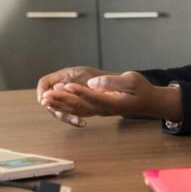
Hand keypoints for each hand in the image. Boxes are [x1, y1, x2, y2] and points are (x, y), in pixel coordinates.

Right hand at [37, 66, 103, 125]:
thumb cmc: (97, 76)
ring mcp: (67, 100)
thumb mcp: (84, 75)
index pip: (44, 83)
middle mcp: (62, 89)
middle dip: (52, 106)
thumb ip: (71, 81)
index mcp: (61, 76)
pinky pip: (70, 116)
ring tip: (75, 120)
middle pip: (49, 99)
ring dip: (65, 116)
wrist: (112, 85)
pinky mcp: (74, 109)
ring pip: (58, 110)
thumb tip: (56, 88)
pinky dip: (74, 120)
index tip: (44, 100)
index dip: (42, 91)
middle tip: (57, 112)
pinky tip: (82, 123)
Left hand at [38, 69, 179, 126]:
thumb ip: (113, 81)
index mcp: (113, 102)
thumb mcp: (132, 80)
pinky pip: (77, 111)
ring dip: (60, 105)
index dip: (80, 92)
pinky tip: (53, 105)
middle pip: (80, 106)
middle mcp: (103, 109)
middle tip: (47, 95)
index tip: (67, 85)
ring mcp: (98, 111)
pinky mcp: (95, 109)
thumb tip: (93, 82)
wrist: (146, 101)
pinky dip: (64, 108)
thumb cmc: (140, 89)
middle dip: (62, 100)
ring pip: (76, 110)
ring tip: (45, 100)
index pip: (94, 97)